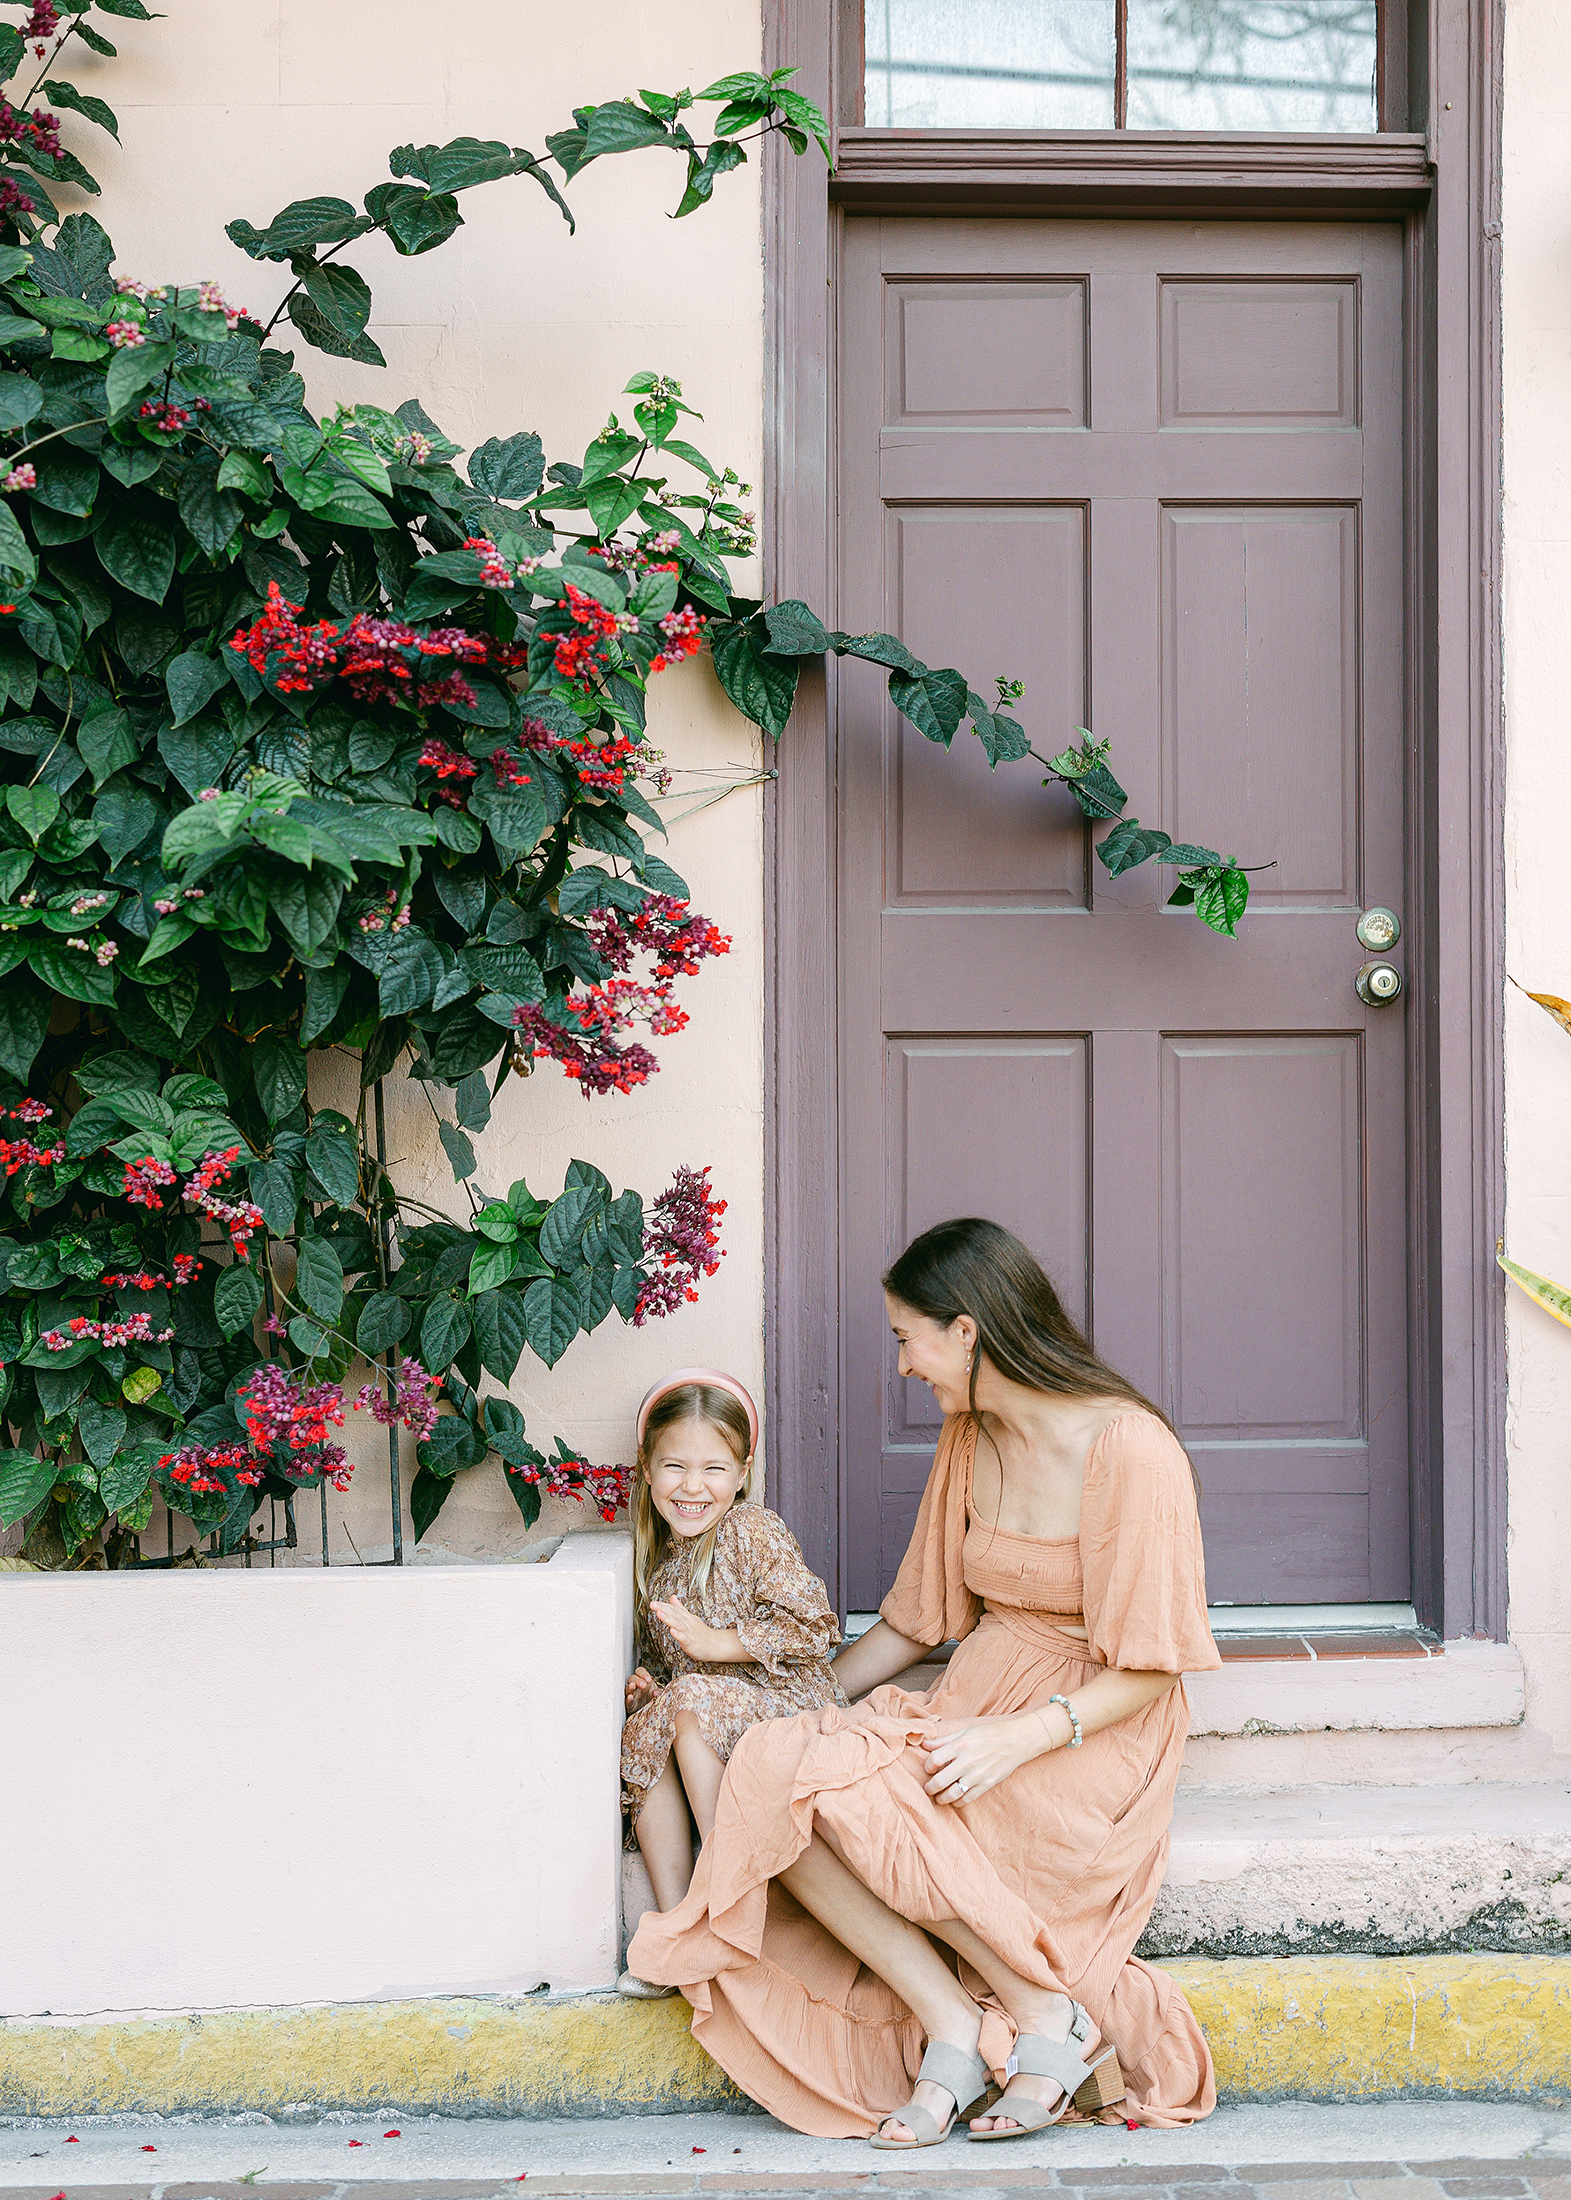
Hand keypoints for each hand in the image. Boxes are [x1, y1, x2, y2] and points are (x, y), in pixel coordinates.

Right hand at [625, 1666, 658, 1714]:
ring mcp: (632, 1695)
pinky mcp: (630, 1706)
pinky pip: (627, 1702)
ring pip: (627, 1689)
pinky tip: (630, 1697)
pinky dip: (628, 1699)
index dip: (643, 1674)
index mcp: (643, 1680)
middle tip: (643, 1685)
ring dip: (630, 1687)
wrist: (652, 1711)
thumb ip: (659, 1692)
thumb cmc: (654, 1699)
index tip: (649, 1680)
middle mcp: (636, 1687)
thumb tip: (656, 1692)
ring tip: (632, 1686)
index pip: (639, 1672)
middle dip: (637, 1680)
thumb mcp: (659, 1694)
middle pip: (632, 1678)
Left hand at [650, 1596, 735, 1662]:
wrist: (714, 1644)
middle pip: (674, 1614)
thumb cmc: (700, 1632)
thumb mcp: (690, 1617)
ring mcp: (690, 1632)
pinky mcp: (692, 1642)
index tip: (653, 1602)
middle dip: (663, 1609)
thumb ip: (679, 1608)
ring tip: (659, 1614)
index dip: (663, 1605)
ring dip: (668, 1618)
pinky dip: (678, 1634)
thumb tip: (672, 1597)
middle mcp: (687, 1623)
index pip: (673, 1609)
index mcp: (686, 1617)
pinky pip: (684, 1638)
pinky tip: (672, 1631)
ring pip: (678, 1624)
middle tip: (653, 1604)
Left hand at [921, 1714, 1043, 1806]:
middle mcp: (967, 1761)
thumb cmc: (990, 1733)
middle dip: (930, 1788)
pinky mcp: (987, 1784)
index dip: (927, 1766)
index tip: (929, 1769)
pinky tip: (955, 1800)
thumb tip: (924, 1745)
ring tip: (939, 1797)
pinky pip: (967, 1799)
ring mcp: (977, 1775)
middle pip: (940, 1781)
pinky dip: (958, 1802)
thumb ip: (944, 1740)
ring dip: (942, 1798)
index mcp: (960, 1745)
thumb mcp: (965, 1731)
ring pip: (952, 1794)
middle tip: (929, 1788)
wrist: (1015, 1741)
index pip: (934, 1760)